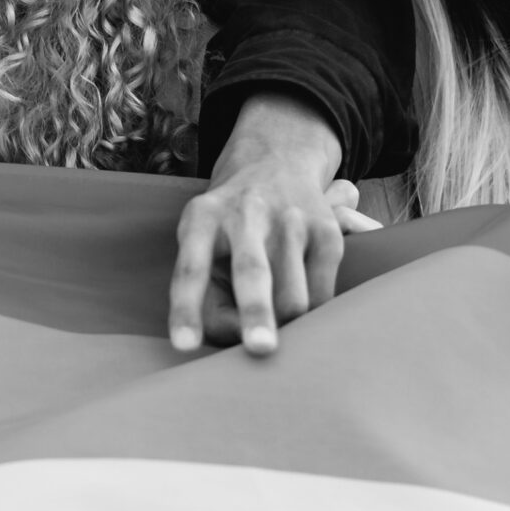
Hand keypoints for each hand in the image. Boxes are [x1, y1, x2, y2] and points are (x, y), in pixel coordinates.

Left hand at [168, 92, 360, 356]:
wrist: (276, 161)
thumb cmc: (227, 225)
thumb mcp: (202, 241)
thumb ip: (209, 291)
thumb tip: (237, 338)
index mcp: (202, 218)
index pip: (190, 268)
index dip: (186, 308)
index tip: (183, 345)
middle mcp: (245, 214)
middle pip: (251, 272)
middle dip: (255, 312)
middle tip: (258, 349)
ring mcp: (290, 220)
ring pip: (293, 296)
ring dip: (283, 325)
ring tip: (276, 328)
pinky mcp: (326, 231)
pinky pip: (322, 294)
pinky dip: (311, 315)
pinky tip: (303, 308)